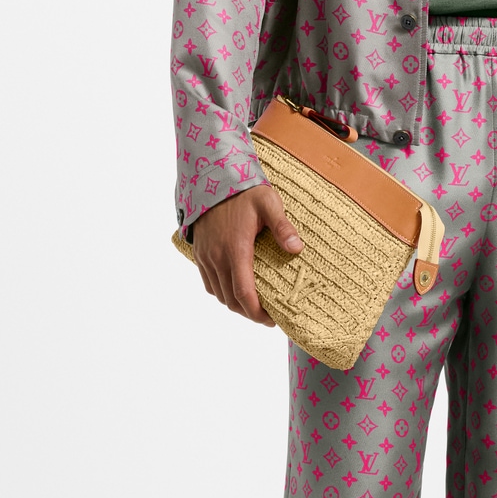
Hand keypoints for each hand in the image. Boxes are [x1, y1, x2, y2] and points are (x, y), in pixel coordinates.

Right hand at [190, 184, 301, 324]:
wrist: (211, 177)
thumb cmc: (243, 191)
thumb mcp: (268, 204)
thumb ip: (283, 227)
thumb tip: (297, 249)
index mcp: (235, 250)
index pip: (244, 294)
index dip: (258, 314)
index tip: (273, 320)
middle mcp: (217, 258)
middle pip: (231, 300)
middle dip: (250, 313)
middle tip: (269, 315)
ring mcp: (205, 257)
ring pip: (219, 294)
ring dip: (236, 304)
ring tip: (255, 305)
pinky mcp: (199, 254)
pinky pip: (209, 283)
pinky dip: (222, 293)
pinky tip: (236, 289)